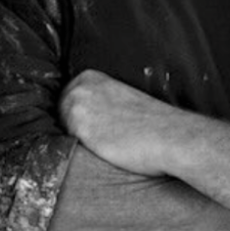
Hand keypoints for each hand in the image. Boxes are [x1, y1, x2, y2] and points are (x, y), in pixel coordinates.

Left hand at [59, 69, 179, 175]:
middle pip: (58, 116)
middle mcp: (78, 87)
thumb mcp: (120, 100)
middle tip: (100, 141)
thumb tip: (82, 120)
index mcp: (89, 77)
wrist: (171, 137)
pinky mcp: (78, 129)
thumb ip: (97, 102)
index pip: (65, 101)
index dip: (77, 119)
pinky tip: (99, 153)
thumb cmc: (151, 123)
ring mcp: (76, 107)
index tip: (96, 129)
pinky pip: (64, 146)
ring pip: (59, 132)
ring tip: (103, 147)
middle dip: (71, 130)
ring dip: (74, 142)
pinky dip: (77, 152)